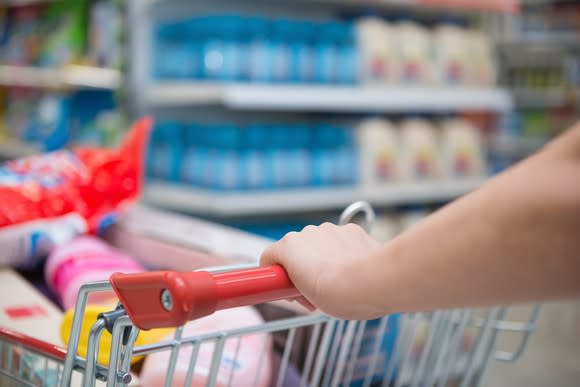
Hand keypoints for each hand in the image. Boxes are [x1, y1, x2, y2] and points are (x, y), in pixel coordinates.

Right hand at [260, 222, 383, 319]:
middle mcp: (306, 232)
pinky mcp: (351, 230)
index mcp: (288, 246)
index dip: (275, 277)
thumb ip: (297, 288)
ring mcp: (330, 229)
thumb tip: (301, 289)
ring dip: (322, 261)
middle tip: (314, 295)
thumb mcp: (305, 299)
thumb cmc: (339, 294)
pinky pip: (339, 242)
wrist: (373, 283)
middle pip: (295, 252)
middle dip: (301, 271)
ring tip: (337, 284)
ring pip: (318, 246)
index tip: (287, 292)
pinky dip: (342, 254)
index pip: (268, 258)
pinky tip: (352, 271)